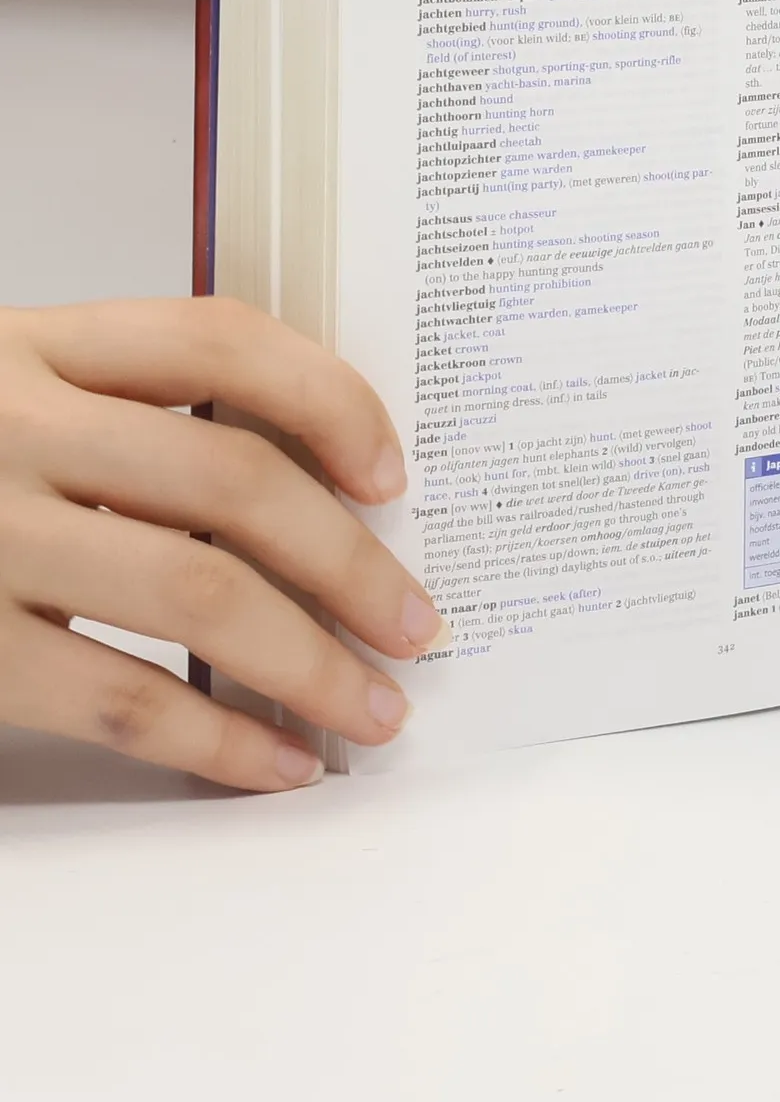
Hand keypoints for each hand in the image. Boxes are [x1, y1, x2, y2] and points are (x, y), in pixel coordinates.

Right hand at [0, 298, 442, 790]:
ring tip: (373, 707)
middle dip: (350, 562)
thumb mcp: (2, 390)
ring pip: (196, 590)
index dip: (329, 400)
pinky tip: (273, 761)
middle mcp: (11, 425)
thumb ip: (121, 407)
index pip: (220, 340)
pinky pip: (119, 694)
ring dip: (309, 660)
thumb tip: (310, 481)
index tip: (392, 474)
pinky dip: (215, 736)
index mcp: (34, 345)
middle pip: (233, 479)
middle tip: (416, 622)